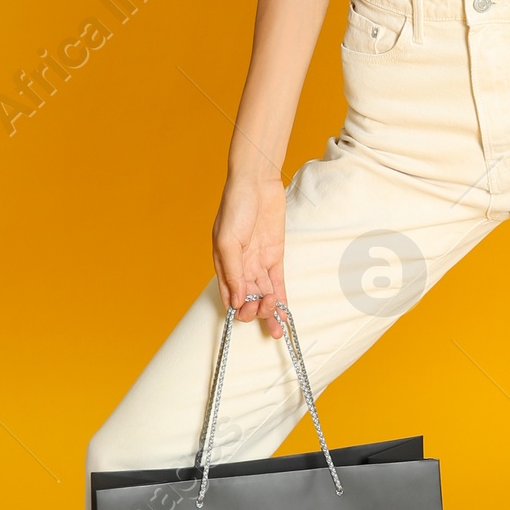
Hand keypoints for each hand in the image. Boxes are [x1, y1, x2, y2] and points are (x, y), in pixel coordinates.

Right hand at [212, 169, 288, 335]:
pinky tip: (285, 315)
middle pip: (248, 299)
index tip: (246, 310)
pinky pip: (278, 283)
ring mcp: (259, 263)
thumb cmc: (235, 207)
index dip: (238, 309)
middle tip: (264, 309)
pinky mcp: (275, 256)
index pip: (230, 296)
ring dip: (269, 312)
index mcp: (224, 265)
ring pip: (264, 295)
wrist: (257, 183)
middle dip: (255, 311)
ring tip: (277, 326)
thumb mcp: (227, 241)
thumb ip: (232, 272)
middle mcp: (241, 267)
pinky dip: (282, 299)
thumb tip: (235, 301)